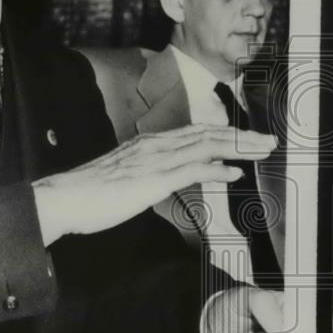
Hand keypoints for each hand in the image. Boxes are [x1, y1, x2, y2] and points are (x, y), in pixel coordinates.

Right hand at [32, 124, 276, 244]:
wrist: (63, 199)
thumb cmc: (91, 194)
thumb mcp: (128, 178)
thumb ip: (152, 173)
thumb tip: (173, 177)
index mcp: (150, 143)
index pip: (197, 133)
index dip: (226, 134)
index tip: (248, 139)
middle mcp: (156, 145)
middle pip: (208, 134)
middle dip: (242, 137)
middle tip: (269, 141)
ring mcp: (155, 160)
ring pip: (206, 146)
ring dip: (238, 147)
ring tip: (262, 150)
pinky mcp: (153, 178)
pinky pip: (193, 169)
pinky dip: (217, 169)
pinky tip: (234, 173)